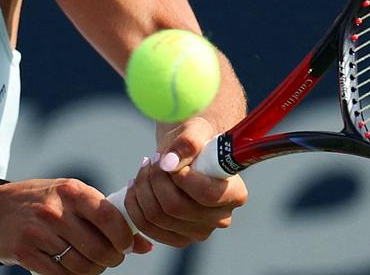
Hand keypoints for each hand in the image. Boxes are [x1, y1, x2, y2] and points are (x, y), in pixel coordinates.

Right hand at [0, 179, 153, 273]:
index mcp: (71, 191)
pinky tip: (69, 267)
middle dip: (111, 259)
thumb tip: (144, 245)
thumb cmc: (44, 201)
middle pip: (98, 248)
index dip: (124, 237)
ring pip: (81, 265)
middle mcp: (55, 209)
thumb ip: (106, 216)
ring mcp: (38, 231)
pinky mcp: (25, 252)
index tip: (126, 245)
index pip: (108, 216)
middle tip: (110, 258)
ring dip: (92, 270)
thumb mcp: (72, 197)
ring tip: (90, 263)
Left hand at [123, 117, 247, 246]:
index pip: (206, 193)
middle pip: (175, 207)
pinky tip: (136, 184)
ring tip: (145, 167)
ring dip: (142, 188)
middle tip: (152, 159)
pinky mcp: (178, 238)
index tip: (166, 158)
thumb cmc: (195, 140)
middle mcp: (220, 218)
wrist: (187, 154)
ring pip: (157, 216)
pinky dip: (134, 204)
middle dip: (155, 179)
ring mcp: (199, 232)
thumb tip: (169, 162)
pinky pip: (146, 226)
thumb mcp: (195, 130)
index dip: (180, 176)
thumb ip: (187, 143)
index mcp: (235, 194)